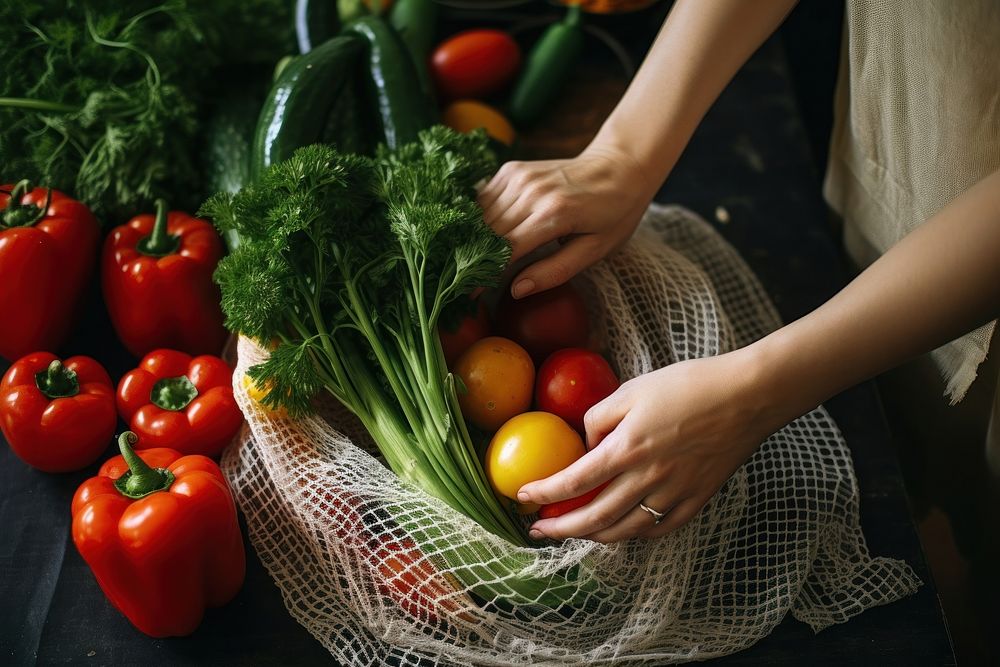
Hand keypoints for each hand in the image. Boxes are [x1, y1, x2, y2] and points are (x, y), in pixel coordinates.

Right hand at [477, 144, 653, 297]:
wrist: (620, 165)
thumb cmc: (614, 213)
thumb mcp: (595, 250)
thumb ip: (555, 271)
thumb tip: (516, 290)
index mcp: (555, 214)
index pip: (506, 250)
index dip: (484, 275)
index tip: (469, 295)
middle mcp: (532, 191)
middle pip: (487, 233)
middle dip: (473, 259)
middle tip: (463, 282)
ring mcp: (520, 176)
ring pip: (480, 216)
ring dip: (472, 240)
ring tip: (468, 261)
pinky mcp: (513, 169)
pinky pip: (483, 199)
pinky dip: (479, 219)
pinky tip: (483, 234)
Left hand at [517, 349, 785, 542]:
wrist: (749, 396)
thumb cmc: (690, 384)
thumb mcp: (634, 388)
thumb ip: (600, 416)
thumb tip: (584, 442)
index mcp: (628, 448)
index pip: (574, 480)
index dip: (545, 493)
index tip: (523, 496)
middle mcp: (647, 478)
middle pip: (594, 517)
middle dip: (560, 529)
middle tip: (537, 530)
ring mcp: (673, 494)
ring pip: (624, 531)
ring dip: (592, 537)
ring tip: (573, 533)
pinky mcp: (696, 501)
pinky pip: (657, 530)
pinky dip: (633, 536)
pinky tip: (620, 531)